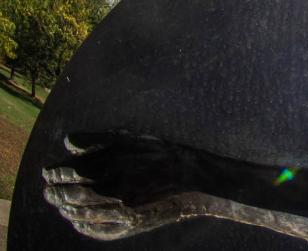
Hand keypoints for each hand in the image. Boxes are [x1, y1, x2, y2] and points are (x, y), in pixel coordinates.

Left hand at [43, 132, 194, 239]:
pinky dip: (83, 226)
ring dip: (66, 210)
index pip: (72, 172)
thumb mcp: (133, 139)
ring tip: (60, 205)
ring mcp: (122, 211)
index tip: (48, 173)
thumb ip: (98, 140)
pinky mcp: (129, 226)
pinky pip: (97, 230)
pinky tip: (78, 220)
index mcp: (114, 165)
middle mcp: (115, 190)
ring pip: (81, 214)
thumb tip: (67, 142)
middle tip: (48, 191)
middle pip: (72, 195)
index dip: (56, 173)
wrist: (196, 181)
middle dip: (55, 193)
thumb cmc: (162, 155)